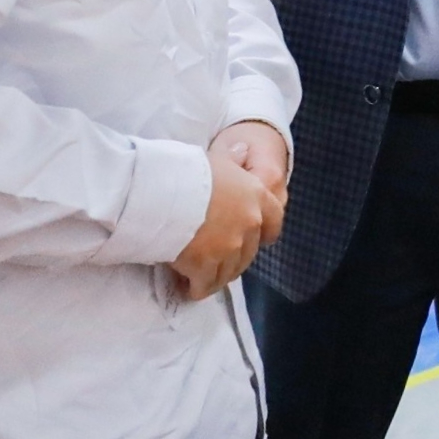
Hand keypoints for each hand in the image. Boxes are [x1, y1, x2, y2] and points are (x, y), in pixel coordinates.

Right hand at [174, 130, 285, 299]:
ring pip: (228, 272)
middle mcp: (249, 224)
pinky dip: (197, 287)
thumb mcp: (216, 159)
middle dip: (233, 258)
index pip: (275, 221)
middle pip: (249, 252)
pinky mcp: (206, 267)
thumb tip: (242, 150)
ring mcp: (229, 248)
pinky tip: (186, 286)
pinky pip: (206, 285)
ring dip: (215, 275)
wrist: (163, 193)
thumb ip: (233, 161)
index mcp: (256, 197)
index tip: (259, 240)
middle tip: (214, 258)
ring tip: (198, 276)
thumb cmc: (188, 171)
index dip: (266, 233)